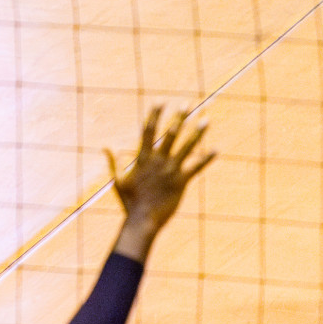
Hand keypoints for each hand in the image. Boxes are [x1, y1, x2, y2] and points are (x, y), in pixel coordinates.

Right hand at [105, 105, 215, 261]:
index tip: (160, 101)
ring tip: (207, 119)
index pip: (148, 131)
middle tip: (187, 103)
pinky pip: (196, 167)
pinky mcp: (181, 181)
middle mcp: (158, 160)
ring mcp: (170, 170)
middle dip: (179, 117)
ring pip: (186, 146)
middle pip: (170, 133)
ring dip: (197, 132)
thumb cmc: (129, 203)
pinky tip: (216, 149)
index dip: (154, 115)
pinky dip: (207, 158)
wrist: (141, 221)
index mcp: (143, 158)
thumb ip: (113, 163)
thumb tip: (106, 147)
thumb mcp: (118, 181)